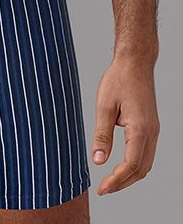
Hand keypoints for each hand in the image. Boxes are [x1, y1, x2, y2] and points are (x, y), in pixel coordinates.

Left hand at [92, 57, 159, 194]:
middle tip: (104, 189)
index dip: (116, 181)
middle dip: (123, 183)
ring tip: (110, 182)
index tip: (101, 189)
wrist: (135, 63)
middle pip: (141, 169)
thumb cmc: (118, 80)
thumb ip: (102, 135)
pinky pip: (146, 153)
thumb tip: (98, 161)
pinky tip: (120, 166)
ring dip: (129, 176)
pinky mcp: (150, 126)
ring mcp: (153, 130)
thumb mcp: (104, 107)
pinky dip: (134, 165)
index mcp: (140, 129)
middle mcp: (151, 133)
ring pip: (146, 163)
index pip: (130, 165)